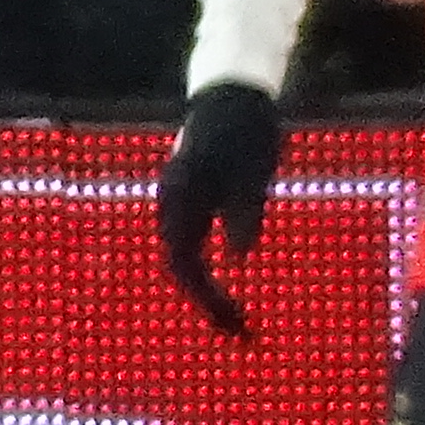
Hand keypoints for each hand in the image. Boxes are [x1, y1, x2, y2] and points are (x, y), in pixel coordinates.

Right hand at [159, 82, 285, 340]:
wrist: (232, 90)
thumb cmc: (245, 127)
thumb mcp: (253, 170)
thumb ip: (245, 211)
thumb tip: (240, 256)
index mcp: (180, 200)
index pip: (185, 266)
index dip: (208, 300)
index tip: (236, 323)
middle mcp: (172, 207)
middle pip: (182, 270)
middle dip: (209, 306)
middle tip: (241, 333)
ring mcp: (179, 205)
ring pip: (185, 262)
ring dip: (208, 294)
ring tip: (235, 321)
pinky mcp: (192, 202)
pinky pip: (192, 249)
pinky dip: (209, 274)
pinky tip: (227, 287)